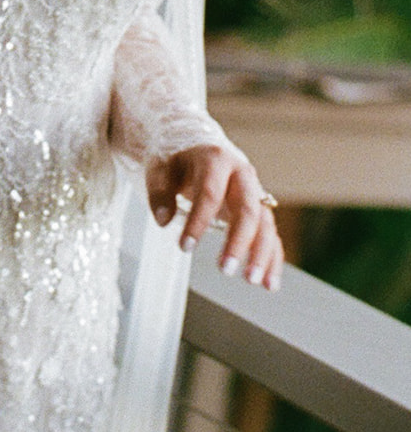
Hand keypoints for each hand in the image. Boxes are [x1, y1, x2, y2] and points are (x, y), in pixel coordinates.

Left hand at [146, 144, 284, 290]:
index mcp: (216, 161)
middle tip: (226, 270)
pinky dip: (272, 259)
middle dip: (238, 242)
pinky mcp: (260, 211)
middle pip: (247, 211)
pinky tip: (269, 284)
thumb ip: (159, 193)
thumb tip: (163, 220)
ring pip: (265, 225)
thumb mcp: (160, 170)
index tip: (184, 247)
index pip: (210, 193)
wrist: (199, 148)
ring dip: (261, 254)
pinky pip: (271, 235)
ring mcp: (255, 194)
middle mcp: (243, 176)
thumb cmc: (178, 162)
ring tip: (252, 281)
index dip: (199, 221)